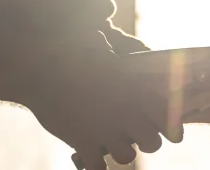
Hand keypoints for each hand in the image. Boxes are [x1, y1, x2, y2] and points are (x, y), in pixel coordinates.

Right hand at [13, 41, 176, 168]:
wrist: (39, 65)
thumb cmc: (71, 53)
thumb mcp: (104, 51)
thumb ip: (123, 62)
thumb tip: (135, 53)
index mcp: (136, 88)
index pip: (170, 119)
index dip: (170, 127)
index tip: (163, 127)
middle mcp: (126, 111)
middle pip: (153, 144)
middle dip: (144, 140)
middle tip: (131, 133)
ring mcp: (105, 129)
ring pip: (127, 157)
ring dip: (118, 151)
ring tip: (108, 141)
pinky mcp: (83, 142)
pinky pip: (99, 168)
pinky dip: (95, 165)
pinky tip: (89, 153)